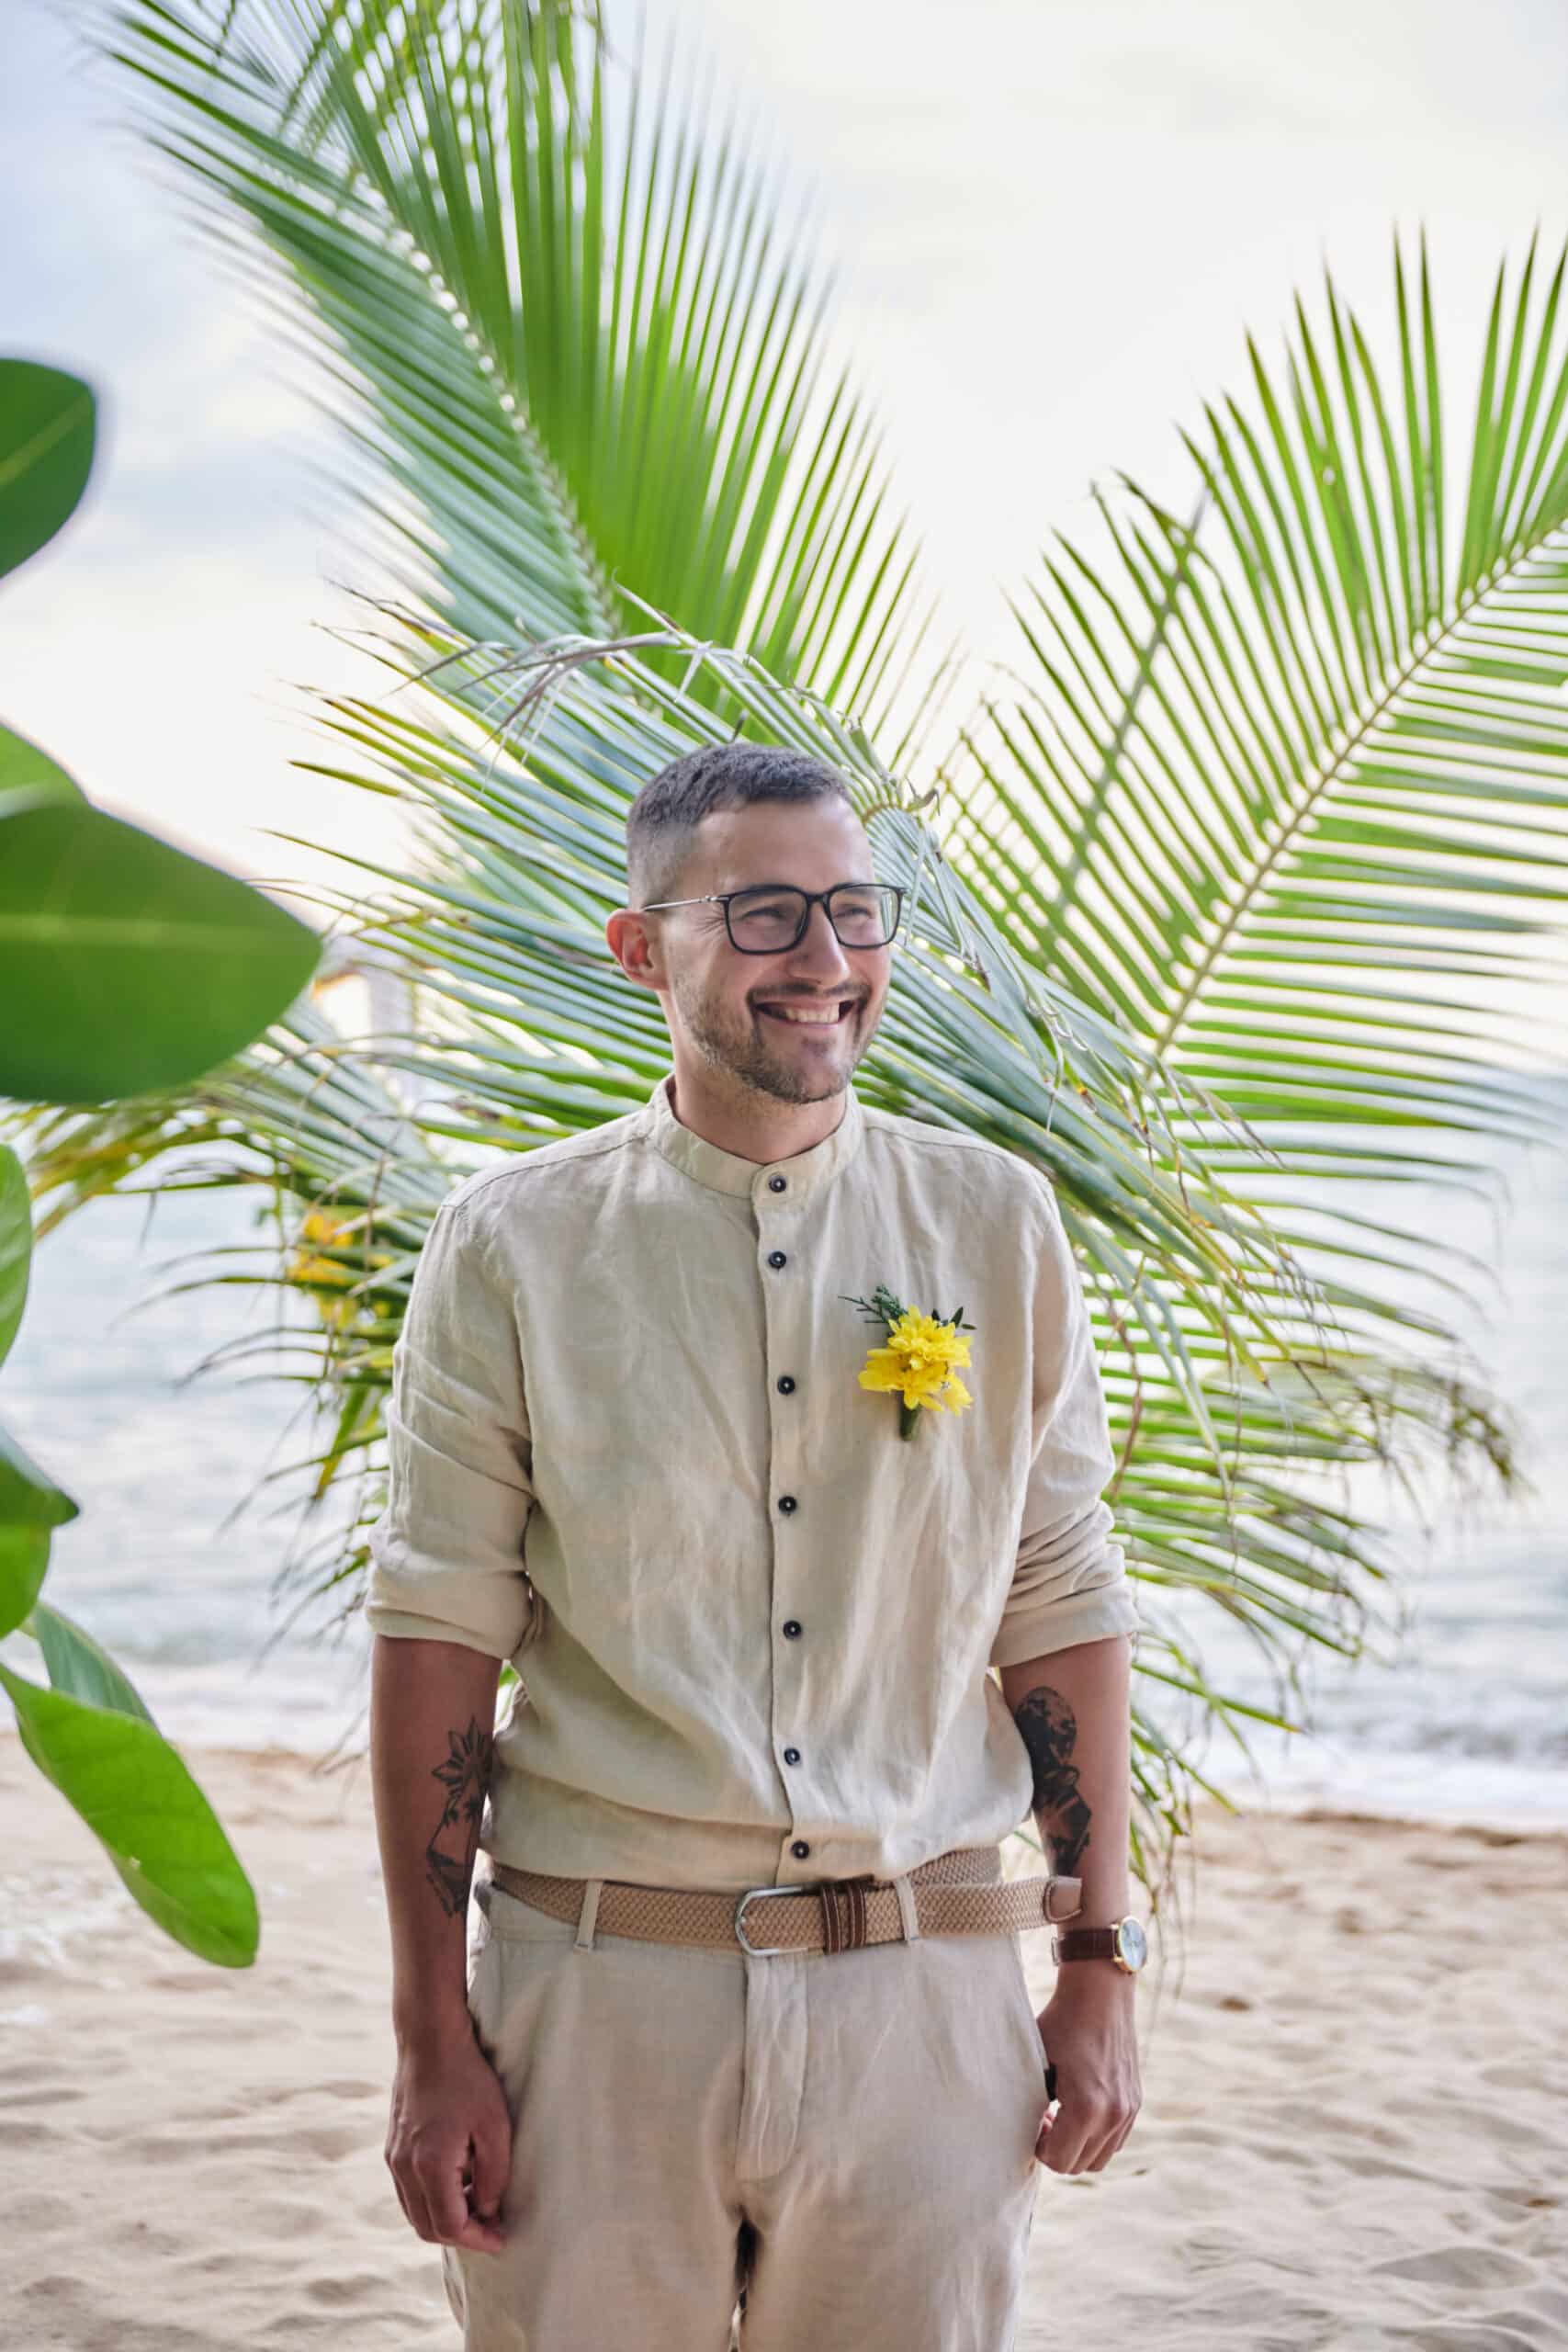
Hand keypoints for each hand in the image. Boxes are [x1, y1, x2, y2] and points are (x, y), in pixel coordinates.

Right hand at [386, 2023, 513, 2254]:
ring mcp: (394, 2159)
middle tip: (491, 2227)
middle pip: (427, 2228)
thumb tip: (487, 2210)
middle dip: (461, 2235)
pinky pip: (408, 2192)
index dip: (479, 2239)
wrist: (430, 2041)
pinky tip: (458, 2182)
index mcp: (430, 2165)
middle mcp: (404, 2168)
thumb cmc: (468, 2078)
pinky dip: (432, 2200)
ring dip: (445, 2219)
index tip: (501, 2238)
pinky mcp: (392, 2148)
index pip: (450, 2226)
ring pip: (415, 2213)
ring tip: (478, 2205)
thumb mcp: (495, 2126)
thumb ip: (493, 2176)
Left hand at [1029, 1968, 1141, 2173]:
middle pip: (1080, 2165)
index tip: (1034, 2123)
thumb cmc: (1060, 2023)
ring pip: (1100, 2157)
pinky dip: (1097, 2136)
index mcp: (1086, 2108)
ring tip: (1062, 2116)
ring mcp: (1128, 2109)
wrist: (1100, 1992)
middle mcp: (1113, 2115)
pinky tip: (1081, 2108)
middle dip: (1058, 2151)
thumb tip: (1026, 2131)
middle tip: (1044, 2121)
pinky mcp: (1135, 2101)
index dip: (1040, 2148)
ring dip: (1079, 2146)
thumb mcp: (1037, 2062)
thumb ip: (1032, 2104)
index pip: (1059, 2161)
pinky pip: (1115, 2140)